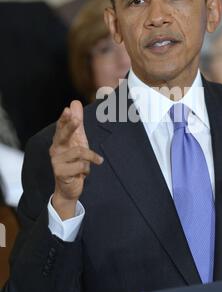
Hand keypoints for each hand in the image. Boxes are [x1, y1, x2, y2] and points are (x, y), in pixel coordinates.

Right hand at [50, 101, 102, 219]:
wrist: (70, 188)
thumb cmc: (75, 162)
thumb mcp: (79, 141)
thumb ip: (78, 123)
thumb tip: (75, 102)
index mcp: (59, 140)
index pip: (61, 127)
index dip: (64, 118)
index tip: (68, 110)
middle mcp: (55, 149)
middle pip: (62, 135)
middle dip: (70, 127)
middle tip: (77, 119)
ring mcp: (56, 161)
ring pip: (78, 151)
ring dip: (90, 156)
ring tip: (95, 161)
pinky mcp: (60, 172)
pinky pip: (80, 165)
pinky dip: (87, 168)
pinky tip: (84, 173)